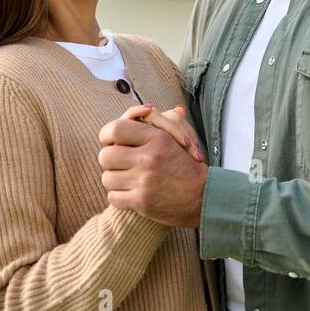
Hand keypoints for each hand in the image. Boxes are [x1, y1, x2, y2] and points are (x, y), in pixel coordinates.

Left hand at [99, 105, 208, 227]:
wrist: (204, 196)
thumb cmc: (188, 165)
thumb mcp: (178, 138)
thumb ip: (160, 122)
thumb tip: (146, 109)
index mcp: (157, 137)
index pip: (116, 129)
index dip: (107, 135)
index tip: (111, 142)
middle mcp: (149, 157)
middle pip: (105, 155)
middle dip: (109, 161)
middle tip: (118, 164)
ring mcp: (145, 180)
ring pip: (107, 178)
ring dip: (114, 180)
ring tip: (126, 180)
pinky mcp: (142, 201)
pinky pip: (113, 197)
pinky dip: (119, 197)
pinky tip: (130, 194)